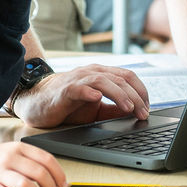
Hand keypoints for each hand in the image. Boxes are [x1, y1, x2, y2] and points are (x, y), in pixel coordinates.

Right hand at [11, 65, 150, 127]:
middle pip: (120, 78)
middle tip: (143, 113)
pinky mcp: (65, 90)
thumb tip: (135, 113)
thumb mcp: (96, 110)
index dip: (141, 91)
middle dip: (136, 96)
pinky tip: (97, 98)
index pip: (128, 77)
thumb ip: (114, 109)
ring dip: (119, 94)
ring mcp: (79, 79)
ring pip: (103, 81)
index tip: (147, 108)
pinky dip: (89, 92)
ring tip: (129, 107)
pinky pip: (79, 88)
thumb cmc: (69, 104)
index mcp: (102, 75)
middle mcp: (92, 73)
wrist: (39, 102)